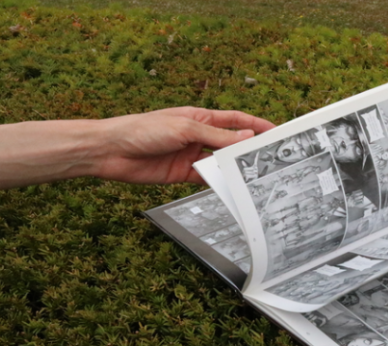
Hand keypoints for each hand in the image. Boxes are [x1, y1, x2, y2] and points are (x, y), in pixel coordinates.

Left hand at [94, 107, 274, 184]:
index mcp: (200, 118)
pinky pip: (206, 178)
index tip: (275, 131)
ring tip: (254, 175)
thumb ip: (217, 137)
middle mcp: (198, 136)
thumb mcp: (185, 129)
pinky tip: (230, 185)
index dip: (256, 124)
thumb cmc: (143, 130)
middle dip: (249, 150)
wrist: (111, 151)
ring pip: (220, 163)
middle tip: (270, 158)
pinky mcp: (182, 174)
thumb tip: (247, 137)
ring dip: (234, 168)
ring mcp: (191, 155)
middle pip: (231, 143)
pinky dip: (218, 182)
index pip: (235, 120)